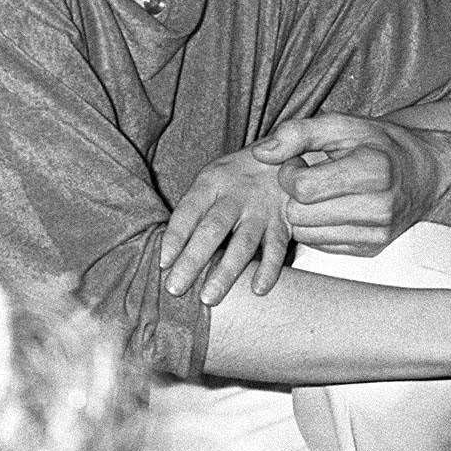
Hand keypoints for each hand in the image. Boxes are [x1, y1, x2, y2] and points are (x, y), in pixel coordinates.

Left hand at [161, 147, 290, 304]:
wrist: (287, 152)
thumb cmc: (238, 175)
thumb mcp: (212, 177)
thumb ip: (194, 209)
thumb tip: (170, 254)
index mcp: (212, 181)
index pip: (189, 211)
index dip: (175, 237)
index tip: (163, 263)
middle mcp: (237, 195)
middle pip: (213, 229)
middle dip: (192, 261)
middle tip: (175, 289)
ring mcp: (262, 209)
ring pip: (243, 243)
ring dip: (226, 272)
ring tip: (209, 298)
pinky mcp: (284, 221)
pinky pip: (277, 248)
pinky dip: (269, 269)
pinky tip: (257, 289)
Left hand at [253, 113, 447, 255]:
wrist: (427, 176)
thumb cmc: (384, 145)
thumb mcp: (345, 124)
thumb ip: (299, 133)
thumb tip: (260, 153)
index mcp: (373, 170)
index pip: (304, 187)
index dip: (290, 172)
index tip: (300, 161)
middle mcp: (378, 208)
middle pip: (300, 214)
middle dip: (294, 194)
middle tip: (310, 176)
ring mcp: (375, 234)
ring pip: (305, 233)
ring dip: (303, 212)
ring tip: (322, 192)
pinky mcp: (369, 250)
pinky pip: (319, 245)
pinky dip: (317, 226)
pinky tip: (333, 207)